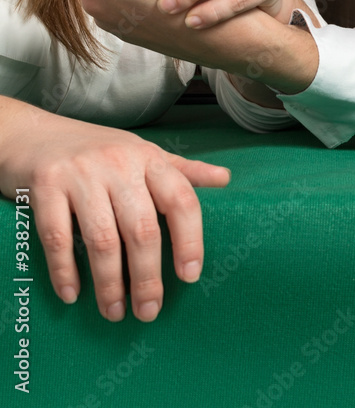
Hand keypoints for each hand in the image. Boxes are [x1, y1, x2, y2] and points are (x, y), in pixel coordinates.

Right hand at [0, 97, 229, 321]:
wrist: (37, 134)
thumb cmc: (99, 150)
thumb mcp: (144, 153)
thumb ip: (182, 171)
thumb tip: (225, 179)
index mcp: (148, 158)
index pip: (180, 199)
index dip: (190, 240)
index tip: (190, 276)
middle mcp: (118, 163)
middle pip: (142, 228)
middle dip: (148, 277)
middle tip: (149, 311)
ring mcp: (80, 174)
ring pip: (102, 238)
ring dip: (110, 283)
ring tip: (115, 311)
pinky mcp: (46, 186)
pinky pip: (57, 237)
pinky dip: (66, 271)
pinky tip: (73, 294)